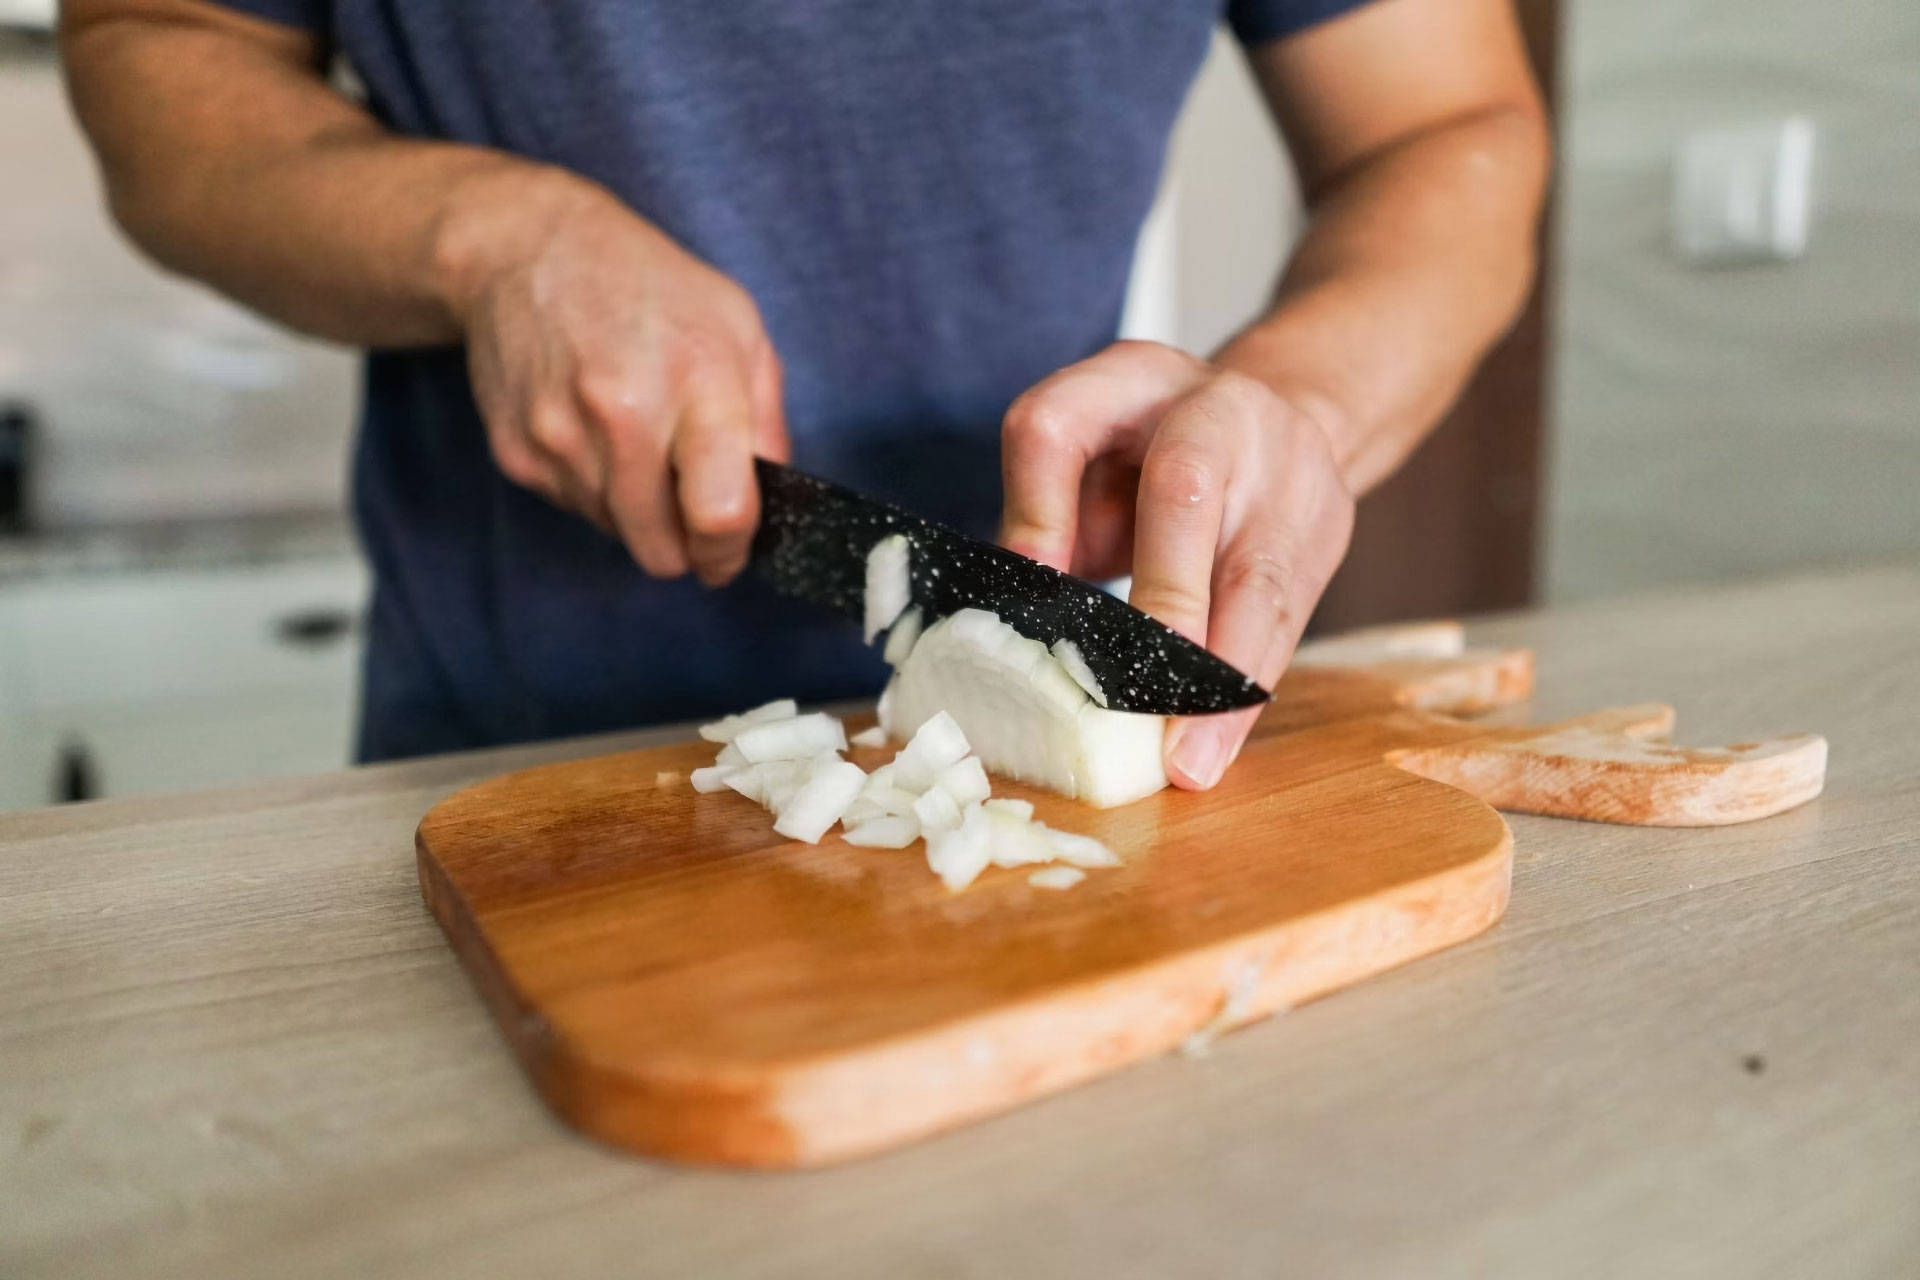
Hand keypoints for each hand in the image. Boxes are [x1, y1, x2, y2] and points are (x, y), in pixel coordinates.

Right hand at [445, 172, 786, 583]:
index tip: (729, 553)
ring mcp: (561, 437)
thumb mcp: (740, 329)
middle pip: (661, 549)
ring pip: (616, 533)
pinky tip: (593, 428)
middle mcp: (623, 415)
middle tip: (687, 498)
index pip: (720, 514)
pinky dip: (593, 487)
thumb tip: (773, 505)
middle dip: (682, 541)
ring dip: (635, 509)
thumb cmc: (649, 287)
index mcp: (696, 381)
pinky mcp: (517, 453)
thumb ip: (767, 424)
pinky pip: (574, 509)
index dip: (730, 553)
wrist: (527, 249)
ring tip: (635, 436)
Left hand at [1000, 340, 1354, 788]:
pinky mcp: (1326, 526)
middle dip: (1161, 596)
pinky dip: (1247, 691)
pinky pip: (1288, 620)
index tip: (1026, 588)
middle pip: (1181, 489)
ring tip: (1184, 757)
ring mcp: (1284, 465)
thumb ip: (1052, 527)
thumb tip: (1000, 634)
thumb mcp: (1091, 464)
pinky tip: (1216, 747)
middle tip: (1130, 694)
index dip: (1035, 512)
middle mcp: (1211, 408)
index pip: (1056, 426)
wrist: (1285, 413)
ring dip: (1216, 675)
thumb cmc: (1153, 457)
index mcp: (1125, 380)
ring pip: (1255, 572)